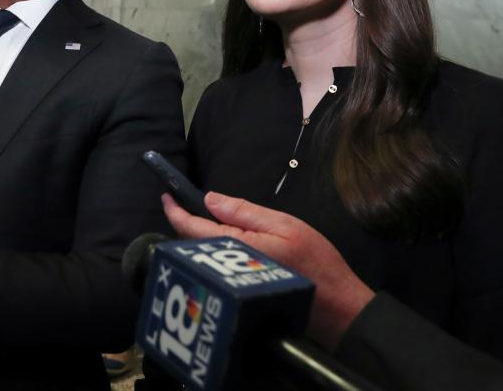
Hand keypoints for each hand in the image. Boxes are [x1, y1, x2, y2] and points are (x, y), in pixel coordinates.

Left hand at [162, 192, 374, 351]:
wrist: (336, 308)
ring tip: (198, 219)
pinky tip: (218, 243)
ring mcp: (229, 284)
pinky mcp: (237, 292)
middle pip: (192, 243)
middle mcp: (226, 270)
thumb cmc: (316, 263)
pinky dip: (210, 252)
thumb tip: (210, 199)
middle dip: (184, 224)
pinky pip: (214, 269)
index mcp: (236, 248)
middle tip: (182, 203)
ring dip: (195, 238)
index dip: (175, 210)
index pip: (192, 228)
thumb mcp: (285, 225)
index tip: (166, 195)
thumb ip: (245, 212)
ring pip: (202, 257)